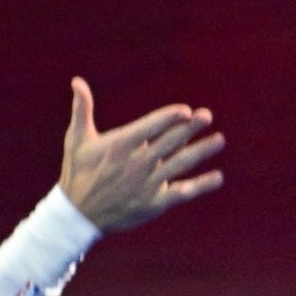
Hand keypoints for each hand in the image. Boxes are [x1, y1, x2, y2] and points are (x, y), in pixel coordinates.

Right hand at [57, 78, 224, 231]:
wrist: (80, 214)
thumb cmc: (78, 172)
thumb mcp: (76, 139)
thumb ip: (81, 110)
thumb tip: (77, 81)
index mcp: (120, 145)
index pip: (149, 127)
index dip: (169, 118)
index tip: (186, 111)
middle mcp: (136, 163)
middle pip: (169, 142)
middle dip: (189, 129)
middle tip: (207, 115)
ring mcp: (148, 184)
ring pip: (180, 164)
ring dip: (201, 151)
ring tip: (219, 139)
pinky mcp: (155, 203)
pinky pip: (182, 192)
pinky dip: (201, 185)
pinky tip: (218, 177)